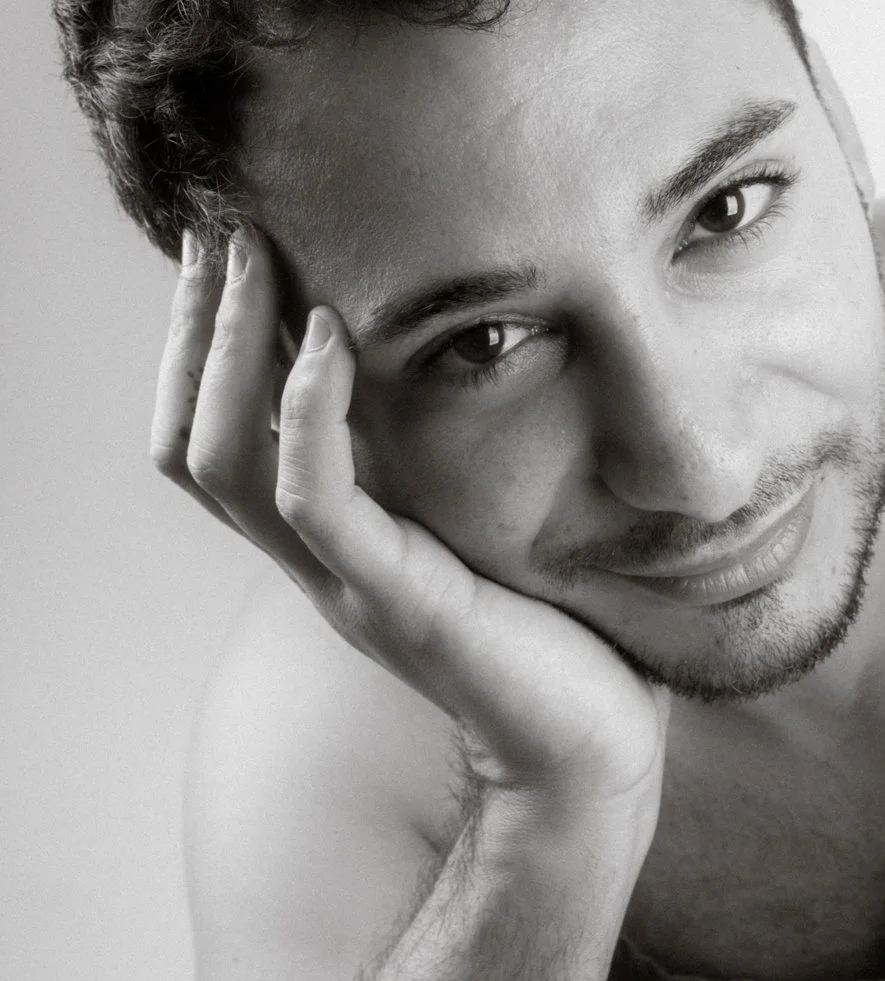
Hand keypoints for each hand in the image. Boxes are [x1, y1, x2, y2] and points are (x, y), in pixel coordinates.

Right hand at [152, 230, 668, 828]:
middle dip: (196, 329)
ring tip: (256, 256)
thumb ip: (448, 466)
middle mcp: (318, 566)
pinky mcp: (400, 601)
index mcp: (331, 547)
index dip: (198, 350)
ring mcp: (348, 586)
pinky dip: (307, 412)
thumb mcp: (486, 527)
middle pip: (191, 442)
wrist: (596, 754)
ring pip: (225, 464)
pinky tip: (327, 337)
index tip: (232, 249)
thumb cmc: (560, 635)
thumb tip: (466, 361)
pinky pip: (316, 501)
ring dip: (229, 349)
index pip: (212, 443)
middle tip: (222, 227)